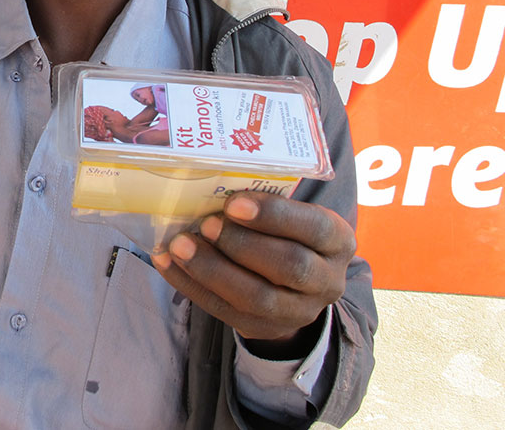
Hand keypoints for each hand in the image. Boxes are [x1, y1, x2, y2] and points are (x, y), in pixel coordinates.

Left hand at [151, 191, 355, 357]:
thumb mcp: (293, 215)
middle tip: (206, 224)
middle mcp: (327, 280)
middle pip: (289, 266)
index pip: (314, 228)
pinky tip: (167, 263)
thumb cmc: (285, 233)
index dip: (274, 216)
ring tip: (180, 245)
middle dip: (242, 244)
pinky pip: (224, 312)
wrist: (295, 287)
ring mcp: (297, 311)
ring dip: (212, 269)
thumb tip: (211, 175)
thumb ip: (266, 201)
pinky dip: (191, 286)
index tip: (234, 203)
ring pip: (256, 297)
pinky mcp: (264, 328)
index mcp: (337, 241)